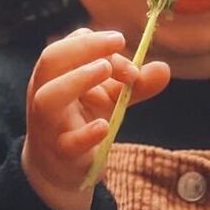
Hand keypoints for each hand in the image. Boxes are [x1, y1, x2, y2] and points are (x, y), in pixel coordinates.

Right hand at [21, 28, 169, 209]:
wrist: (63, 168)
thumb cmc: (84, 120)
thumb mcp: (110, 98)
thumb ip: (135, 83)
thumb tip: (164, 68)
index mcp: (54, 74)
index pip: (69, 46)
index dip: (95, 41)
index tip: (123, 44)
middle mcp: (45, 93)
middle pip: (50, 60)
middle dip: (83, 47)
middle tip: (117, 43)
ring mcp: (50, 124)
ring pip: (50, 97)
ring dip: (77, 79)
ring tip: (105, 69)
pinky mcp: (62, 154)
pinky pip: (68, 143)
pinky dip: (87, 133)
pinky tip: (105, 126)